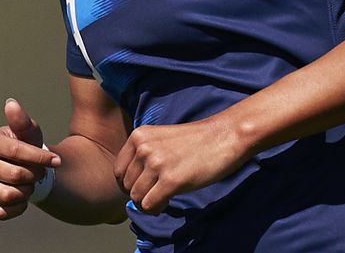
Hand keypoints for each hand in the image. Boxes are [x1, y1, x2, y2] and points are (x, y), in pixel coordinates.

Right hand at [0, 98, 60, 219]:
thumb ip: (21, 120)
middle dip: (34, 175)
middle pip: (14, 175)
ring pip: (9, 195)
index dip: (39, 157)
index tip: (56, 160)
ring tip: (29, 183)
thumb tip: (11, 104)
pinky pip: (3, 212)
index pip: (15, 150)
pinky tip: (22, 196)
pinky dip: (19, 206)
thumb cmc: (27, 144)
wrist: (23, 167)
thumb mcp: (29, 131)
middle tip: (39, 172)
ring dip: (27, 191)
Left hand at [113, 114, 247, 214]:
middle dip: (140, 195)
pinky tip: (169, 201)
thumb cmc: (196, 140)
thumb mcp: (161, 139)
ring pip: (137, 198)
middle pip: (127, 187)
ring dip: (149, 203)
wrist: (225, 135)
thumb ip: (143, 155)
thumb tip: (129, 186)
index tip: (146, 187)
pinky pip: (150, 206)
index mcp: (139, 136)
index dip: (130, 185)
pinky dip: (157, 209)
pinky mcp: (171, 180)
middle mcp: (143, 148)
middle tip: (157, 193)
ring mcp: (157, 163)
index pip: (118, 172)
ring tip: (164, 197)